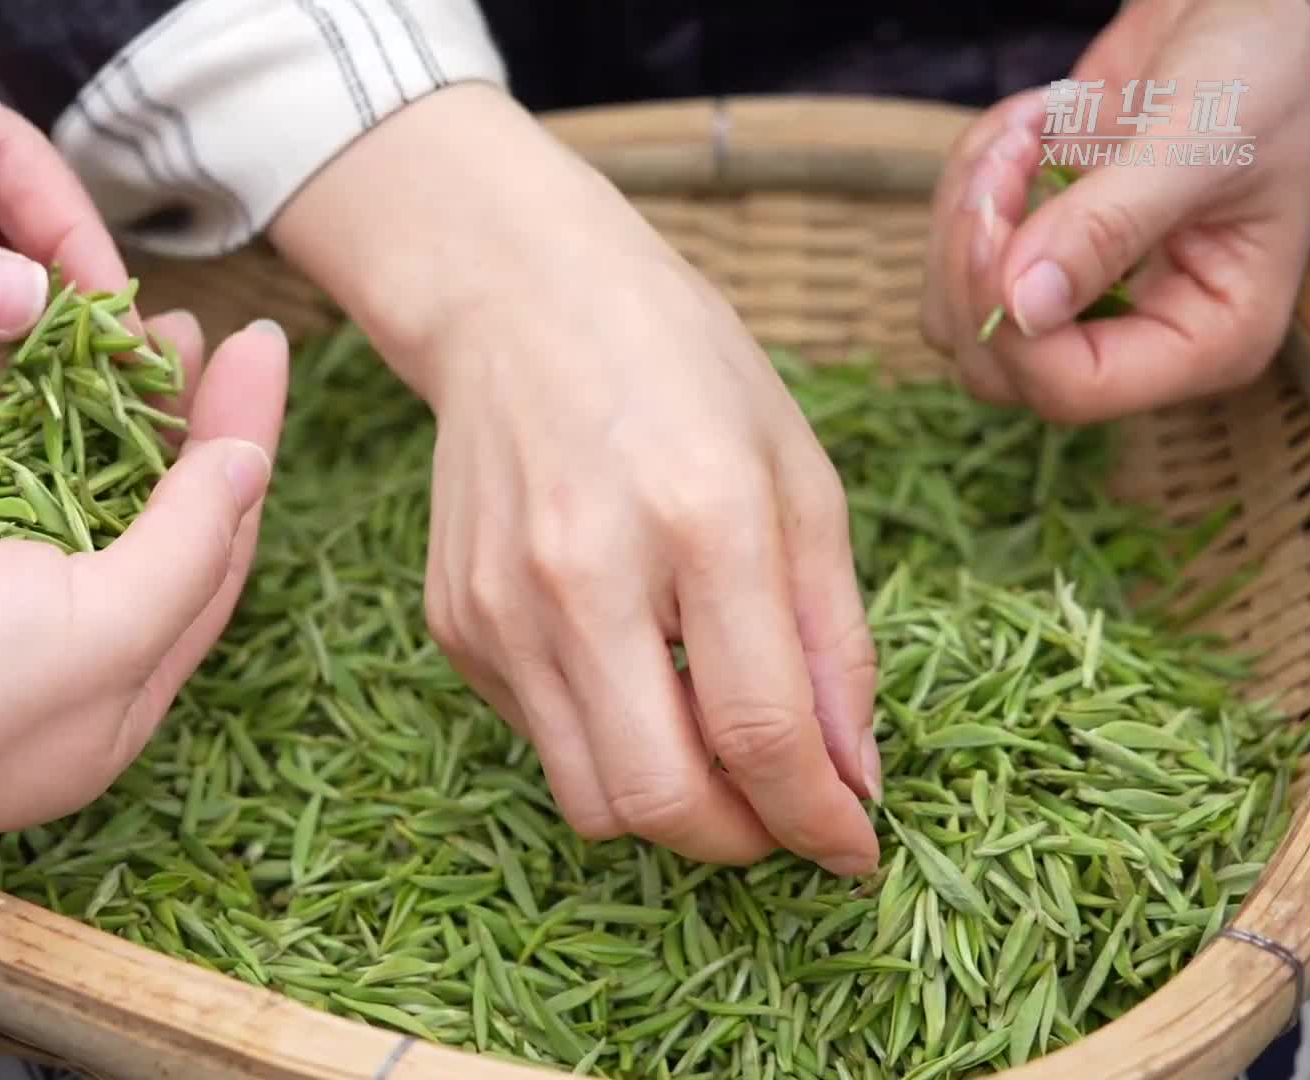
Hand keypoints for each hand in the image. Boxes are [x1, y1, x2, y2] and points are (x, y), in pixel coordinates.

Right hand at [0, 313, 286, 875]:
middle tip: (179, 322)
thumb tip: (250, 465)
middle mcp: (59, 643)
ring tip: (111, 318)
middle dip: (171, 416)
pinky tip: (17, 350)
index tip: (260, 344)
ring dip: (87, 402)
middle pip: (142, 510)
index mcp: (127, 681)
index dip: (242, 442)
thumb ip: (186, 546)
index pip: (216, 548)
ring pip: (53, 479)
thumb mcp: (104, 629)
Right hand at [273, 85, 880, 873]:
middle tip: (783, 819)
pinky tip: (633, 671)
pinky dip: (604, 743)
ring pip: (589, 798)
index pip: (761, 731)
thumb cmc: (681, 368)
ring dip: (669, 808)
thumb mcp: (797, 472)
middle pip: (660, 799)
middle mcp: (582, 576)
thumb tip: (854, 773)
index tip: (855, 847)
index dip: (819, 819)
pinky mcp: (454, 623)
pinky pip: (540, 740)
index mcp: (699, 519)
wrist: (518, 302)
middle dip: (740, 842)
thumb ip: (833, 631)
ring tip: (712, 748)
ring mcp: (501, 605)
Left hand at [922, 0, 1309, 420]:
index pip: (1071, 387)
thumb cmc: (1268, 78)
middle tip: (1011, 153)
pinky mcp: (1041, 251)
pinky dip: (972, 179)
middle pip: (993, 362)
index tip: (996, 218)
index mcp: (1204, 342)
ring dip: (966, 210)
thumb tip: (1022, 305)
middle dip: (974, 261)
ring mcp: (1082, 298)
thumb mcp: (1198, 146)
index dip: (1010, 324)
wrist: (1263, 16)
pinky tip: (1033, 121)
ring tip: (1027, 125)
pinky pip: (959, 247)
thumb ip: (1109, 227)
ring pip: (956, 310)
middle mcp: (1137, 338)